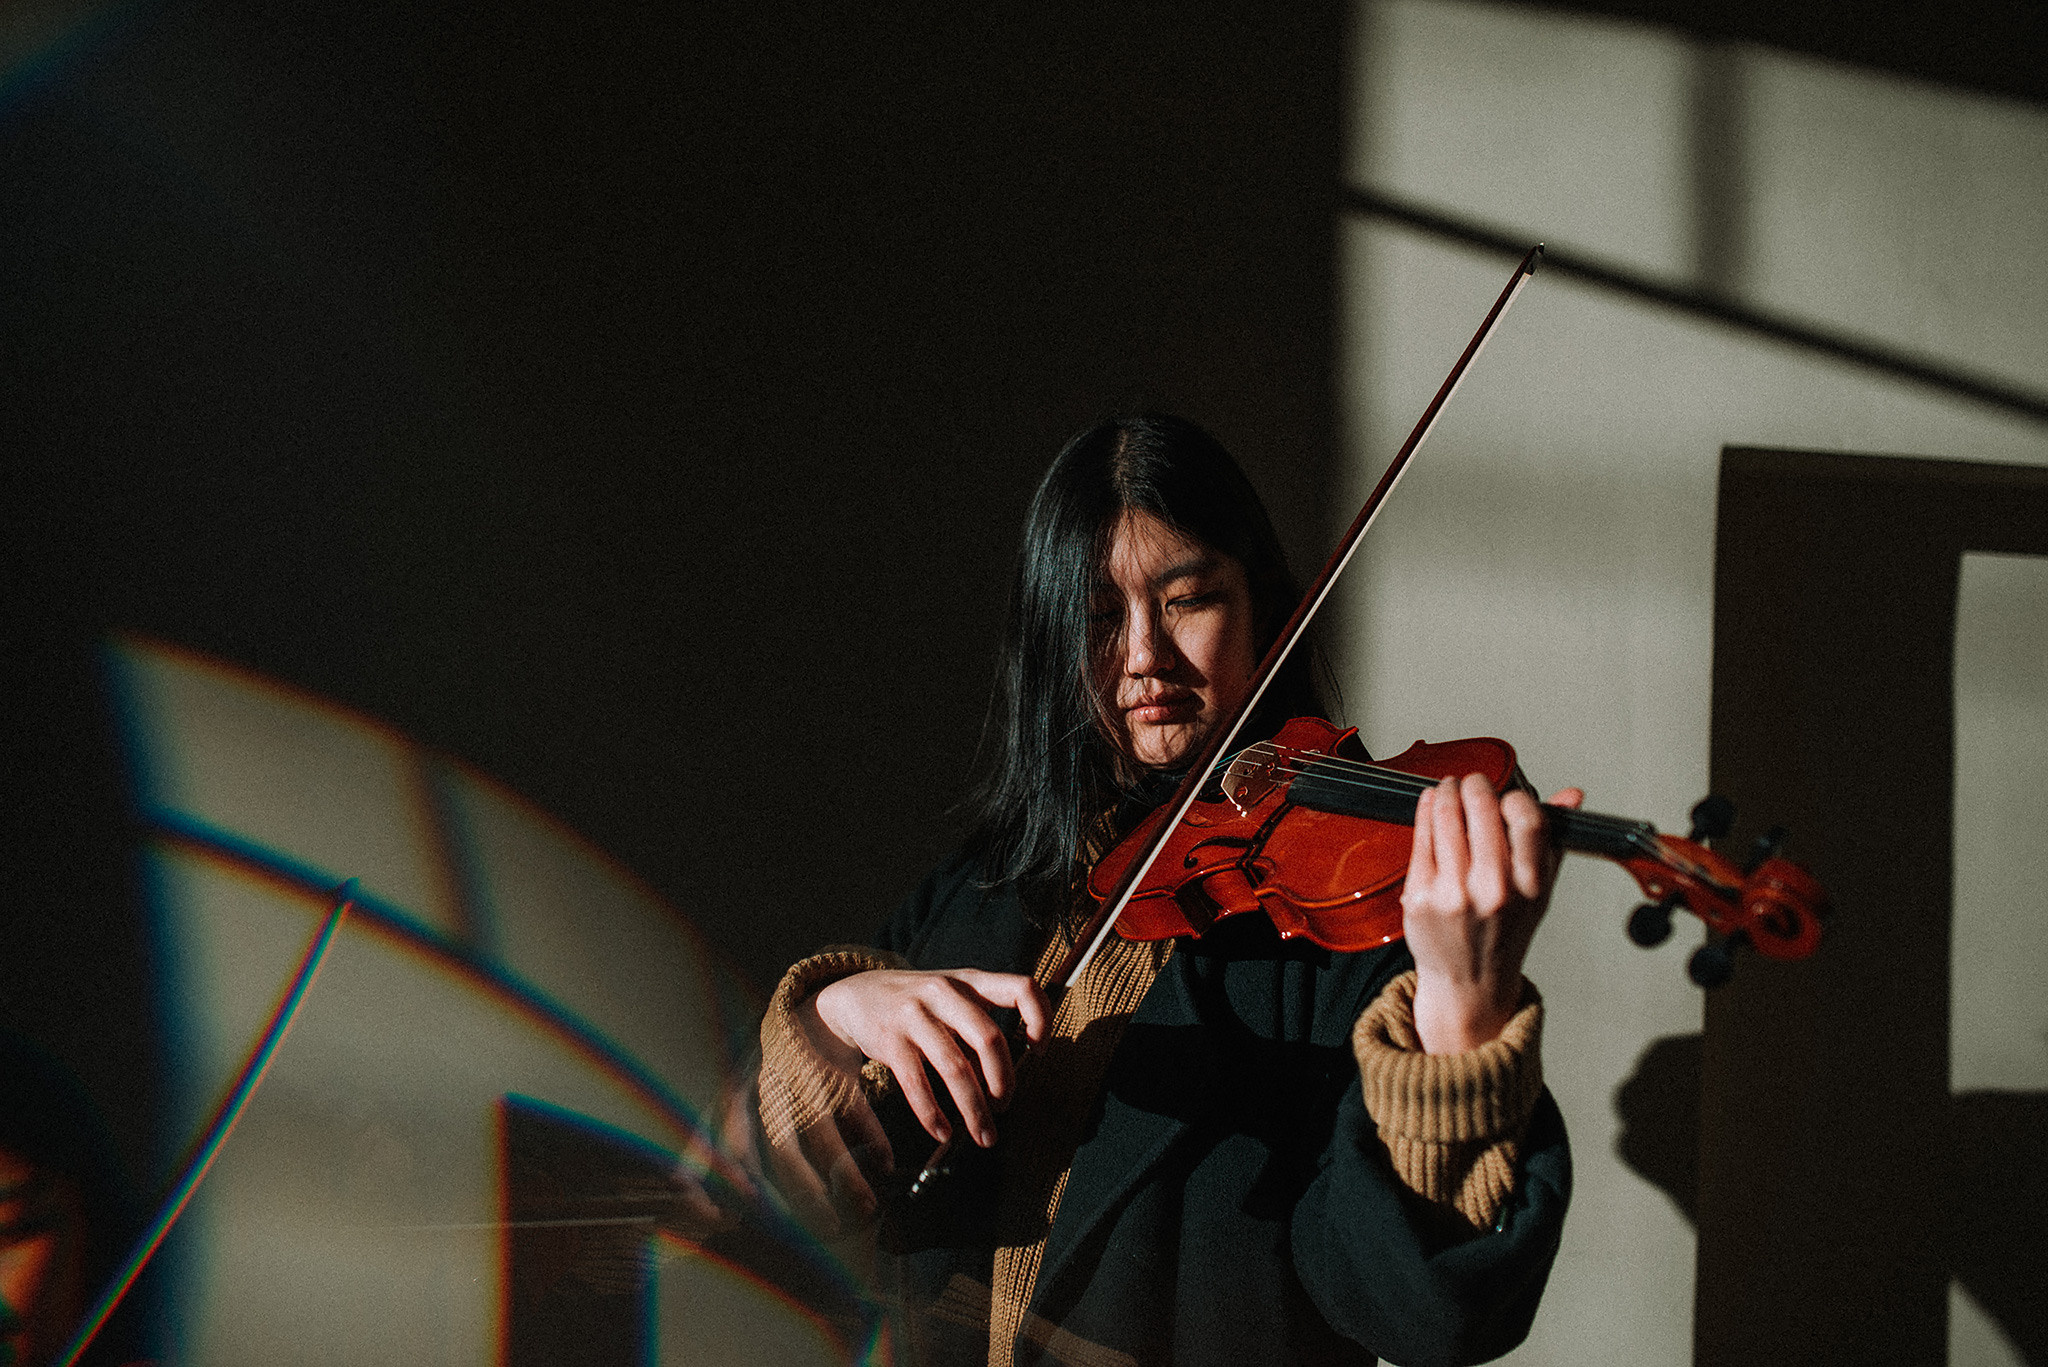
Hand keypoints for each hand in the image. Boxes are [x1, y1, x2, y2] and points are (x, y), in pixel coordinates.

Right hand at [807, 968, 1051, 1149]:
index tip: (1040, 1051)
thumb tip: (1002, 1083)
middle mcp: (946, 992)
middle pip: (989, 1038)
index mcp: (971, 980)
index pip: (1021, 987)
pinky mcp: (891, 1040)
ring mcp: (916, 1014)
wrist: (857, 994)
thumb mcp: (952, 1002)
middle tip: (1004, 1107)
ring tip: (983, 1135)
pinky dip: (933, 1114)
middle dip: (1003, 1081)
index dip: (1041, 1018)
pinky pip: (918, 1084)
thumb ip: (978, 1033)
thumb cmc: (918, 1004)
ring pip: (956, 1067)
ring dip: (974, 1109)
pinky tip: (943, 1131)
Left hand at [1403, 774, 1583, 1053]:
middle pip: (1481, 808)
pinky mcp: (1420, 894)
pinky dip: (1426, 810)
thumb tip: (1571, 794)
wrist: (1468, 983)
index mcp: (1529, 886)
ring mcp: (1453, 892)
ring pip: (1446, 816)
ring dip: (1447, 791)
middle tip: (1472, 781)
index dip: (1517, 797)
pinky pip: (1421, 836)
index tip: (1508, 795)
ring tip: (1449, 788)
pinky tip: (1431, 804)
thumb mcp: (1539, 890)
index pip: (1529, 819)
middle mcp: (1492, 889)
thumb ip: (1552, 839)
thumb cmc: (1504, 932)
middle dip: (1475, 785)